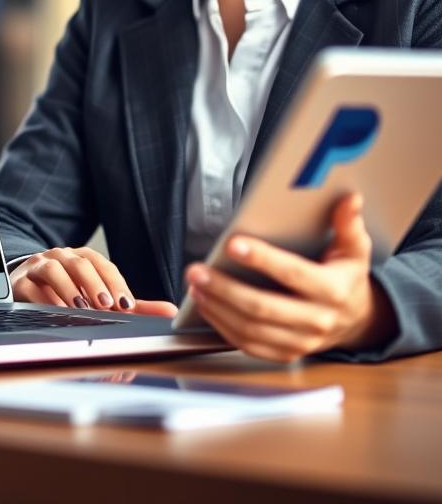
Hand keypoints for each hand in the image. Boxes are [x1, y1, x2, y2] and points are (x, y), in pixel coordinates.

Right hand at [11, 246, 177, 315]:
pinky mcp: (21, 281)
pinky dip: (44, 298)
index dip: (115, 282)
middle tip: (106, 305)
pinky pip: (31, 286)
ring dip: (69, 288)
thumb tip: (170, 311)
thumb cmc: (70, 291)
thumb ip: (134, 306)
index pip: (101, 264)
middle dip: (94, 283)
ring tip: (81, 307)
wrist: (28, 285)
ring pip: (53, 269)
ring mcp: (39, 266)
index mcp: (82, 258)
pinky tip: (55, 312)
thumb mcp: (101, 296)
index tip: (126, 304)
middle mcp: (61, 257)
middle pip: (79, 263)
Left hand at [185, 193, 396, 362]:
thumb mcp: (354, 249)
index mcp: (332, 290)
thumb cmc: (346, 277)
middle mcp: (317, 320)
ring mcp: (301, 342)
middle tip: (197, 271)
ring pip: (251, 330)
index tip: (232, 243)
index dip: (261, 259)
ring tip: (195, 287)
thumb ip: (348, 224)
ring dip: (218, 308)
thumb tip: (350, 198)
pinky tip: (206, 306)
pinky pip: (249, 346)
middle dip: (224, 288)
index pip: (292, 274)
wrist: (357, 319)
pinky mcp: (286, 354)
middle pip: (263, 308)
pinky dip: (223, 327)